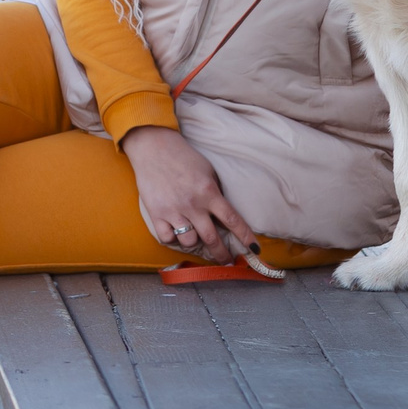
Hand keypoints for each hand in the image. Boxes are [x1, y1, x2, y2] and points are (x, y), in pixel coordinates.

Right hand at [121, 125, 256, 263]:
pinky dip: (172, 237)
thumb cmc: (183, 157)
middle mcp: (193, 204)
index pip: (232, 220)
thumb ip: (215, 193)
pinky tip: (174, 231)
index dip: (245, 237)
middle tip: (226, 261)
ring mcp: (173, 210)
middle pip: (212, 239)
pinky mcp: (156, 213)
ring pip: (190, 241)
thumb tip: (223, 215)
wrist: (153, 147)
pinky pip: (167, 238)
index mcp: (209, 192)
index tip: (255, 250)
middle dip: (222, 254)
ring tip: (194, 236)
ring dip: (194, 242)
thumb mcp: (208, 171)